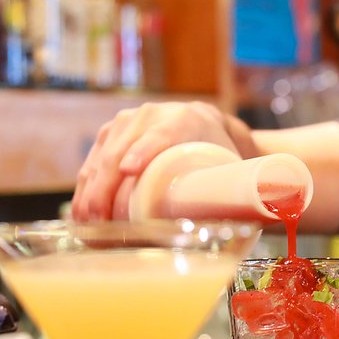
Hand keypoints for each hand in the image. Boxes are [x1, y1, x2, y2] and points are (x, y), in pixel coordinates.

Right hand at [72, 101, 240, 220]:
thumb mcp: (234, 163)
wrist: (208, 124)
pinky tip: (81, 212)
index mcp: (186, 120)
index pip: (161, 135)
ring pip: (102, 157)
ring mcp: (127, 122)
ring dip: (90, 192)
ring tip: (86, 222)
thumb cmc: (224, 152)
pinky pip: (93, 160)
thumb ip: (243, 184)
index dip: (144, 150)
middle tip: (99, 219)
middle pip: (121, 150)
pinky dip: (86, 187)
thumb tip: (257, 214)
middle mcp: (152, 115)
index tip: (130, 170)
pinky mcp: (111, 132)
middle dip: (106, 187)